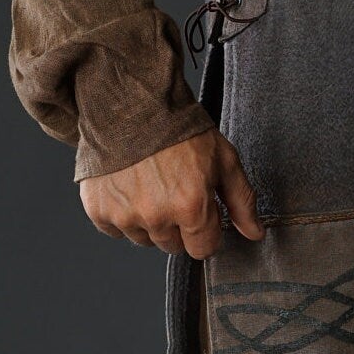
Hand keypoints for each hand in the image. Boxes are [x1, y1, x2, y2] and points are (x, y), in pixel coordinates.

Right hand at [79, 128, 264, 255]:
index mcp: (190, 207)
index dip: (207, 229)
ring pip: (144, 239)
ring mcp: (124, 215)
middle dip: (179, 225)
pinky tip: (130, 187)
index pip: (203, 249)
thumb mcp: (224, 159)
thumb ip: (241, 201)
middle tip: (175, 190)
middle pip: (173, 246)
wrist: (131, 104)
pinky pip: (115, 229)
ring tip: (151, 186)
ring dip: (150, 222)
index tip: (201, 209)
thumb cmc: (180, 129)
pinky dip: (122, 213)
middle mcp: (156, 217)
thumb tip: (255, 233)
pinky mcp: (98, 210)